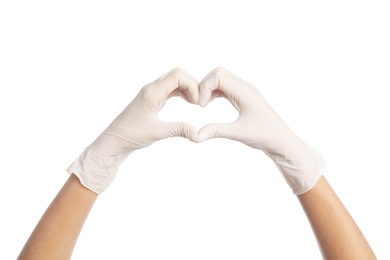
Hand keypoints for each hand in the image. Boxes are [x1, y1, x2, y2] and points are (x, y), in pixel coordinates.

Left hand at [67, 68, 198, 193]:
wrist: (114, 141)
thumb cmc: (131, 135)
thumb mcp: (157, 133)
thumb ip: (179, 130)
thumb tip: (198, 134)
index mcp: (152, 92)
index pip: (177, 75)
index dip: (192, 85)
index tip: (198, 103)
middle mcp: (151, 88)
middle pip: (177, 75)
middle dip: (192, 85)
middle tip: (200, 103)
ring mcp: (151, 93)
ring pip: (174, 81)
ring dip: (188, 89)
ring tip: (196, 103)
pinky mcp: (152, 99)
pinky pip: (170, 89)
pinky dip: (182, 93)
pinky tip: (188, 103)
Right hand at [198, 67, 325, 193]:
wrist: (282, 141)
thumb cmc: (265, 136)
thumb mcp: (239, 133)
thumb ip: (216, 131)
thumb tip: (196, 136)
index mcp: (245, 92)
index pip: (218, 76)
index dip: (204, 87)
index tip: (201, 106)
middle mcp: (245, 87)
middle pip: (218, 73)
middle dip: (204, 85)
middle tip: (199, 104)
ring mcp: (245, 92)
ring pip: (221, 79)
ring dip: (209, 88)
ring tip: (202, 105)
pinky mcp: (244, 98)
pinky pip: (226, 88)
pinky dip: (214, 92)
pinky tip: (209, 105)